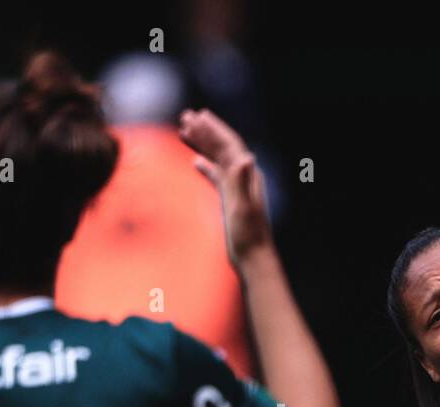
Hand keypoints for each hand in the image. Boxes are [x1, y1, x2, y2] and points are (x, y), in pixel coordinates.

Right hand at [178, 108, 271, 263]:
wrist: (254, 257)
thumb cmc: (249, 235)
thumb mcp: (243, 207)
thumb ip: (242, 181)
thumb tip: (245, 156)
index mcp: (247, 175)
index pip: (229, 145)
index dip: (213, 129)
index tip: (198, 116)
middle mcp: (244, 177)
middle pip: (222, 147)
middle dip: (205, 131)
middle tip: (186, 116)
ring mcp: (237, 187)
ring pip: (217, 159)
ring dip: (203, 144)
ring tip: (185, 131)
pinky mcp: (231, 199)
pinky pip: (217, 176)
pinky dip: (206, 165)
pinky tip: (195, 162)